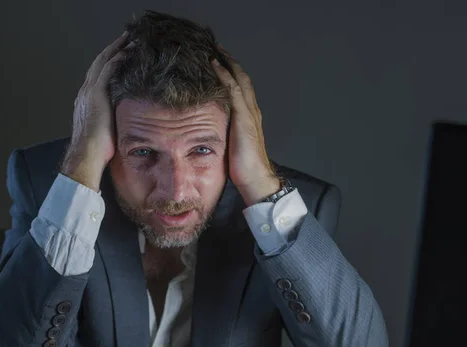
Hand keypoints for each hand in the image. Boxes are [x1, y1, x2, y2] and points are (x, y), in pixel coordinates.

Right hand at [61, 32, 133, 190]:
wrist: (86, 155)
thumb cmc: (97, 150)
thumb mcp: (105, 130)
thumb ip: (112, 119)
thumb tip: (127, 120)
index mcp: (86, 101)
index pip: (98, 76)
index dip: (109, 63)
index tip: (121, 54)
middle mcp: (85, 93)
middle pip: (99, 64)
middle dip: (112, 49)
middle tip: (126, 38)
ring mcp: (89, 92)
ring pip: (103, 62)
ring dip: (116, 49)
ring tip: (129, 39)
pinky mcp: (95, 94)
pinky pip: (107, 70)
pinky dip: (117, 58)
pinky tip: (128, 52)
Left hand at [211, 46, 280, 205]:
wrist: (256, 178)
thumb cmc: (244, 168)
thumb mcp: (233, 145)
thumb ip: (227, 133)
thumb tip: (211, 131)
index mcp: (250, 117)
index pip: (241, 89)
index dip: (232, 73)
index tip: (220, 60)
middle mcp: (252, 111)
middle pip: (242, 78)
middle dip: (230, 62)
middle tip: (217, 47)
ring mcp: (249, 113)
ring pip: (239, 79)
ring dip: (227, 63)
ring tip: (215, 50)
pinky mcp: (243, 117)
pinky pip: (233, 90)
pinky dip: (224, 75)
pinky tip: (214, 65)